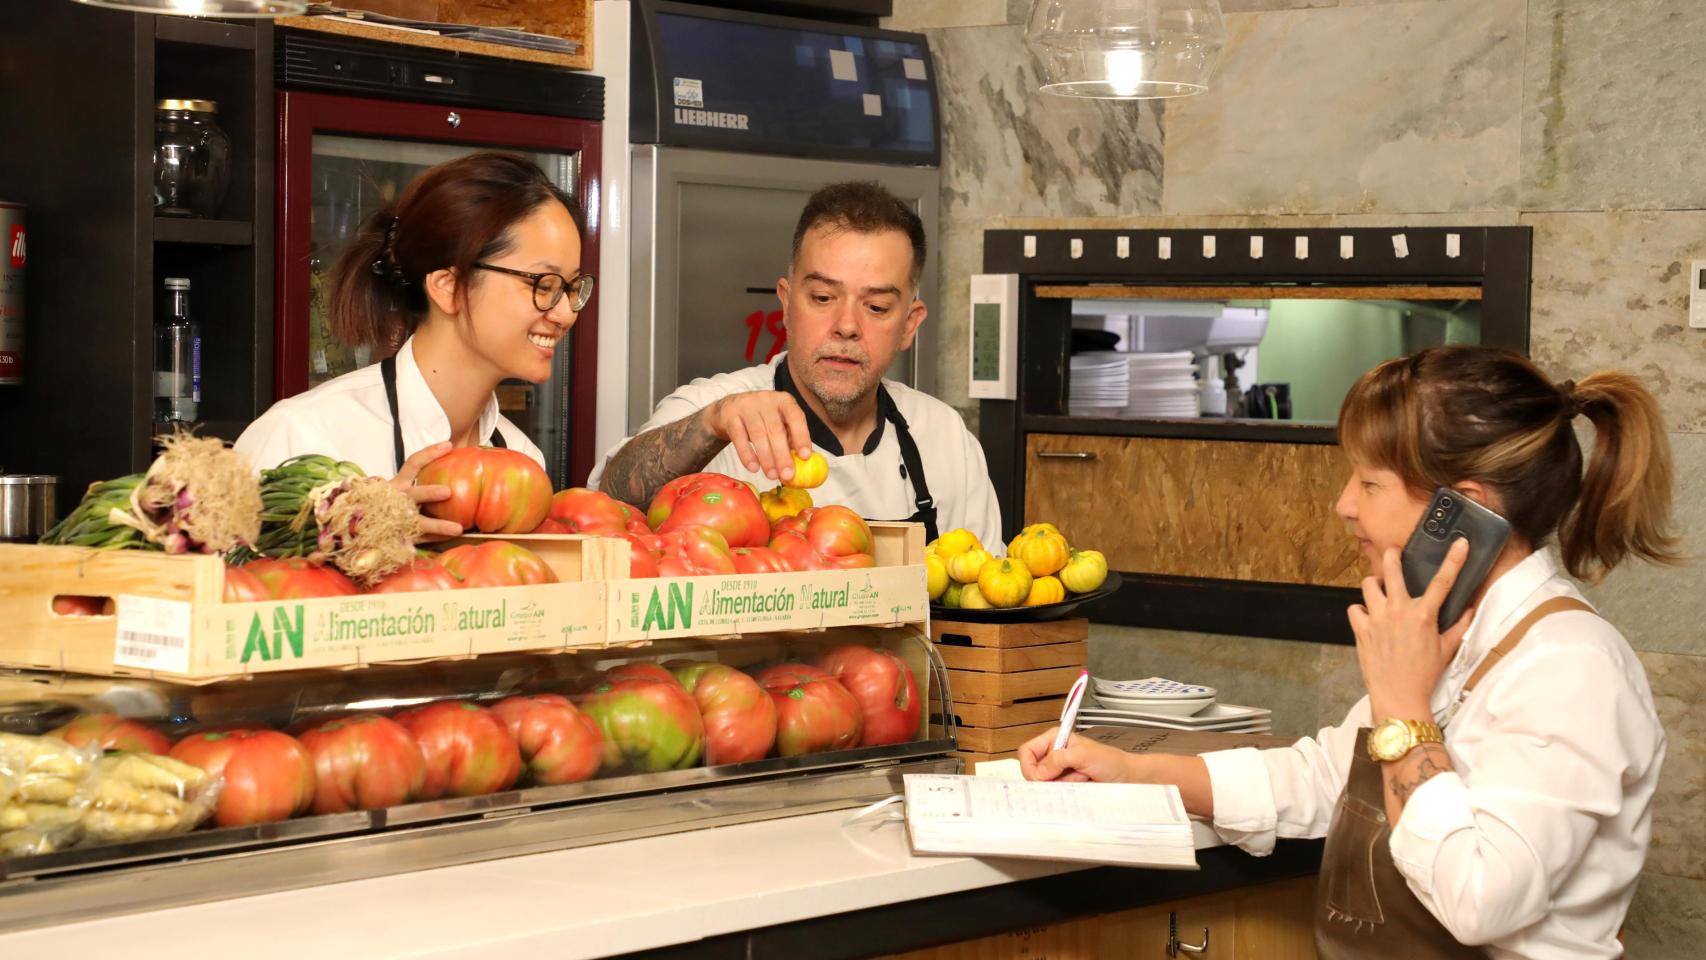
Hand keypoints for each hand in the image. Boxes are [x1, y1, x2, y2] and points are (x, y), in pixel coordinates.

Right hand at [392, 441, 462, 541]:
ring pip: (418, 523)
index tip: (448, 446)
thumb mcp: (398, 489)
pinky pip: (420, 539)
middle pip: (412, 494)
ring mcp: (395, 520)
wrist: (361, 528)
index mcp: (397, 484)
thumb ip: (416, 480)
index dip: (430, 454)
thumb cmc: (386, 505)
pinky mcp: (398, 539)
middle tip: (447, 492)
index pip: (413, 464)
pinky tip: (452, 538)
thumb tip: (449, 460)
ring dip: (438, 526)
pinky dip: (436, 539)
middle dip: (429, 493)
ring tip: (458, 529)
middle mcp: (395, 500)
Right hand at [704, 391, 812, 481]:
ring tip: (771, 475)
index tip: (805, 456)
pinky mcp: (730, 416)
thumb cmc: (760, 419)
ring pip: (758, 434)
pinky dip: (747, 454)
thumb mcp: (778, 422)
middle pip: (775, 429)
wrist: (728, 410)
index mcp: (784, 401)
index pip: (795, 416)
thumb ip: (790, 438)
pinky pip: (739, 437)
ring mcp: (747, 406)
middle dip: (782, 455)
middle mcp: (766, 400)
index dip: (801, 436)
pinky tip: (753, 468)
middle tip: (786, 475)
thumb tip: (801, 461)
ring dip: (766, 457)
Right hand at [1018, 728, 1137, 782]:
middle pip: (1032, 770)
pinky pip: (1054, 794)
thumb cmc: (1111, 761)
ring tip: (1080, 780)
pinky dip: (1065, 793)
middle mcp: (1053, 754)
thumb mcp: (1083, 755)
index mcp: (1054, 739)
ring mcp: (1059, 772)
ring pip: (1043, 784)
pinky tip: (1079, 786)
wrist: (1127, 778)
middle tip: (1068, 777)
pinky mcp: (1065, 786)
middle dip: (1048, 778)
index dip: (1030, 766)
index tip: (1040, 778)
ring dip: (1061, 785)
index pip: (1027, 751)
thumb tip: (1039, 772)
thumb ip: (1059, 760)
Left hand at [1349, 539, 1473, 719]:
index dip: (1454, 559)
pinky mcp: (1360, 629)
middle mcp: (1399, 610)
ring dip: (1375, 584)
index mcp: (1423, 615)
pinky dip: (1360, 610)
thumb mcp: (1446, 649)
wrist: (1399, 696)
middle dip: (1391, 555)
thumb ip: (1458, 626)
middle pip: (1391, 569)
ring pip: (1368, 584)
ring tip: (1380, 591)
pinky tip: (1368, 617)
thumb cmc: (1425, 674)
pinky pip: (1354, 608)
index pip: (1443, 581)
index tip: (1460, 542)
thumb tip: (1470, 609)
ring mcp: (1377, 618)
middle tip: (1394, 553)